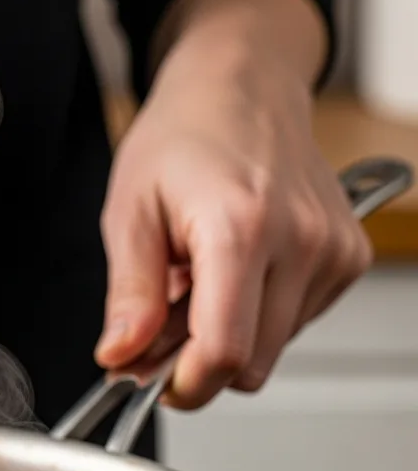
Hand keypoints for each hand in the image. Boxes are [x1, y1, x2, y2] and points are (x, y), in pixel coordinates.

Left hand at [95, 0, 370, 409]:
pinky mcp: (349, 256)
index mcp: (240, 228)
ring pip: (273, 348)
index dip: (183, 385)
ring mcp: (332, 250)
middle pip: (251, 363)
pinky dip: (257, 313)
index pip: (225, 353)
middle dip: (197, 360)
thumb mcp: (129, 211)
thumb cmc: (183, 135)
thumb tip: (121, 354)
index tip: (151, 383)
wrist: (242, 86)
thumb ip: (129, 293)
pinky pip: (296, 322)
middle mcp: (300, 241)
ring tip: (195, 279)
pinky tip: (232, 271)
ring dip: (227, 334)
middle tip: (159, 321)